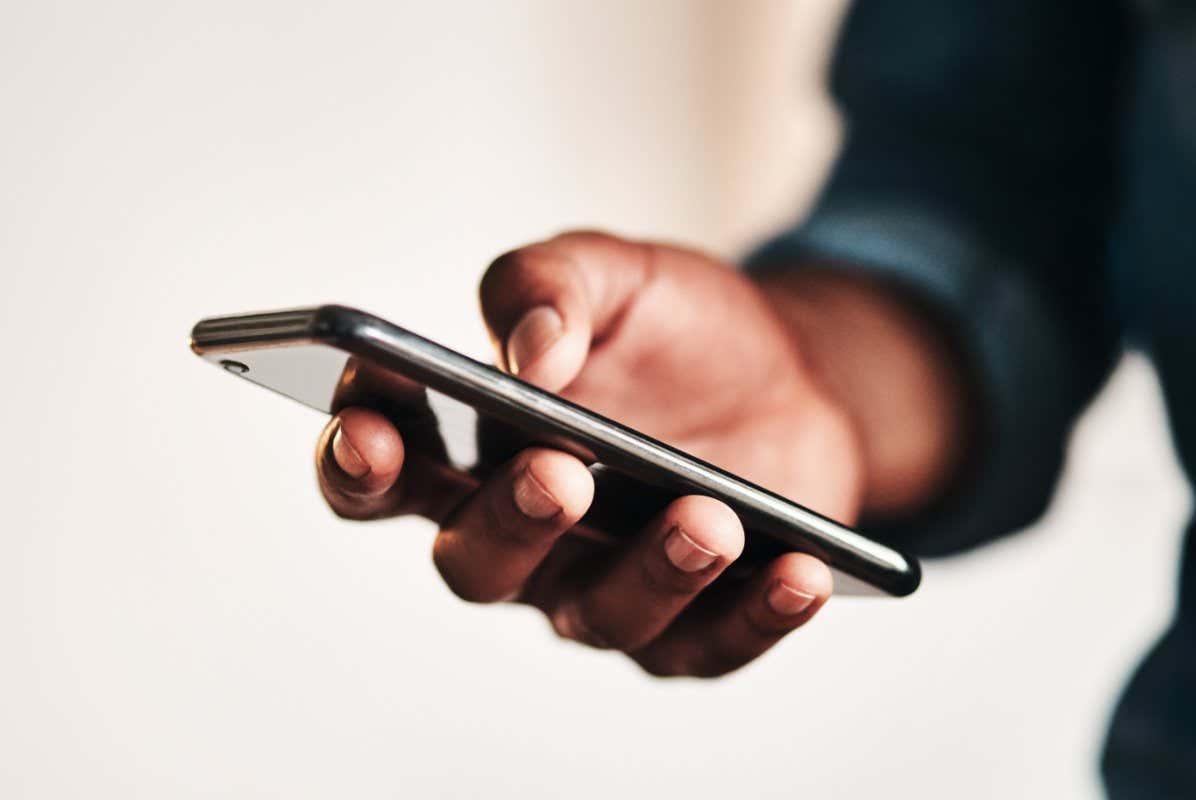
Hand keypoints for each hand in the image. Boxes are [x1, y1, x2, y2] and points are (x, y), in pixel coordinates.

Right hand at [314, 231, 965, 675]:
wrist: (790, 374)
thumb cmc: (676, 329)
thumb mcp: (614, 273)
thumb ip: (549, 286)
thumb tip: (526, 350)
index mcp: (474, 449)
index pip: (384, 471)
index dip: (358, 461)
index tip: (369, 429)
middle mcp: (524, 534)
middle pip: (476, 563)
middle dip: (509, 523)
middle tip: (556, 475)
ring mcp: (605, 586)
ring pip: (597, 615)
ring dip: (650, 573)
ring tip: (707, 519)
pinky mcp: (693, 625)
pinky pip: (711, 644)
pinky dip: (754, 615)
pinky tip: (797, 572)